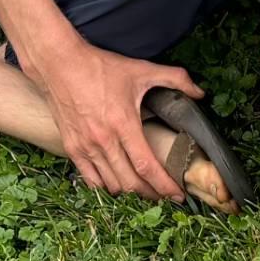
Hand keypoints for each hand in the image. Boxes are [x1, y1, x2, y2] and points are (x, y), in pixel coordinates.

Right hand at [30, 37, 199, 199]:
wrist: (59, 65)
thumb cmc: (100, 67)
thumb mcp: (141, 69)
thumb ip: (175, 78)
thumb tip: (200, 93)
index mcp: (122, 123)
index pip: (146, 166)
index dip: (164, 185)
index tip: (177, 195)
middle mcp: (102, 140)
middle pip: (130, 182)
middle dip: (151, 194)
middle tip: (165, 195)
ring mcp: (84, 147)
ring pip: (111, 185)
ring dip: (130, 192)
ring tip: (145, 190)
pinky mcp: (71, 148)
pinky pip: (91, 180)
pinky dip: (106, 187)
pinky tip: (118, 184)